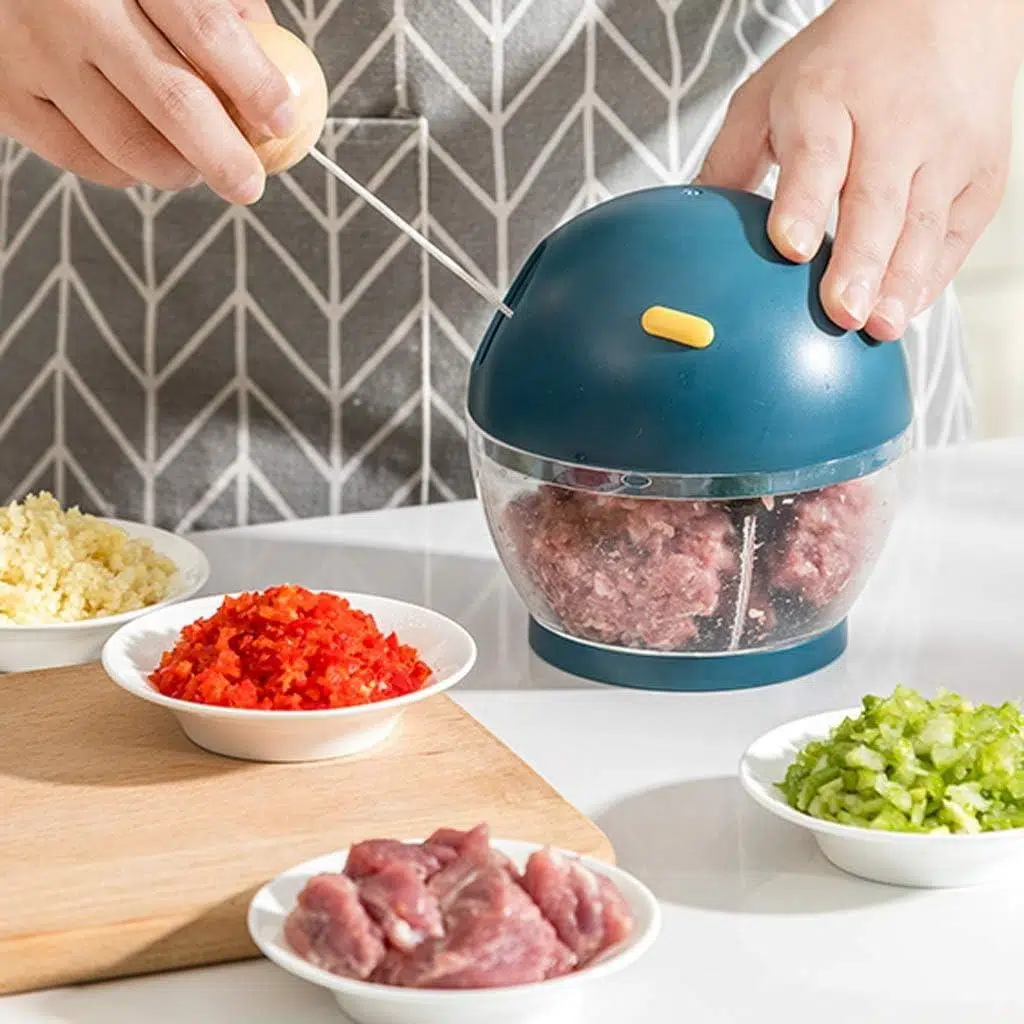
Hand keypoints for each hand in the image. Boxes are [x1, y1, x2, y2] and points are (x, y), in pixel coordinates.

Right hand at [0, 0, 293, 202]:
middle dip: (224, 156)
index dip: (255, 84)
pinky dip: (126, 171)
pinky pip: (84, 160)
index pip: (206, 30)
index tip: (282, 121)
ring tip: (194, 165)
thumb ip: (217, 10)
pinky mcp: (5, 97)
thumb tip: (275, 78)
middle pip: (173, 102)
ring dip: (178, 169)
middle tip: (248, 183)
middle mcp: (74, 8)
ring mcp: (34, 55)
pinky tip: (141, 154)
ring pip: (129, 145)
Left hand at [696, 0, 1023, 340]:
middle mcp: (895, 122)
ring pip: (922, 225)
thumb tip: (687, 230)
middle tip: (841, 313)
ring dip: (900, 283)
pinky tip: (904, 308)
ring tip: (878, 328)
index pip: (816, 156)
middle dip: (859, 262)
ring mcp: (947, 147)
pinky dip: (930, 275)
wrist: (946, 8)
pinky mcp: (981, 172)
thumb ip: (730, 160)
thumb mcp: (770, 95)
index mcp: (828, 100)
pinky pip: (955, 233)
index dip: (804, 203)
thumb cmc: (842, 64)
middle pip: (876, 202)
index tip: (790, 247)